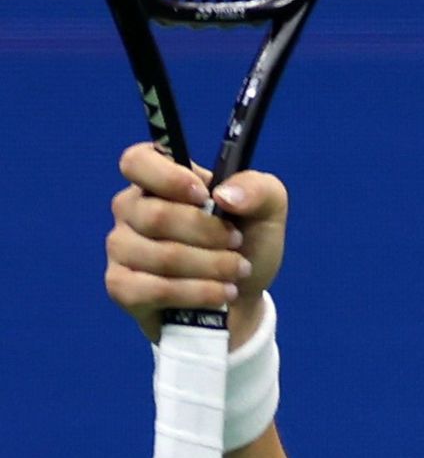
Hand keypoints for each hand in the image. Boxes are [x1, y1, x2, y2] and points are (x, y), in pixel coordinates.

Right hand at [107, 143, 288, 345]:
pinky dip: (196, 293)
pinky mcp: (121, 286)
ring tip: (237, 271)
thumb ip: (258, 189)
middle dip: (209, 235)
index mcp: (162, 179)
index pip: (137, 161)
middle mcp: (132, 208)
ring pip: (158, 257)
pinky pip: (151, 290)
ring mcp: (121, 247)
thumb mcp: (268, 210)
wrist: (243, 296)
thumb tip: (224, 195)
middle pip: (155, 216)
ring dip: (210, 267)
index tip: (204, 196)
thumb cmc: (247, 243)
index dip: (167, 177)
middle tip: (237, 243)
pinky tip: (221, 294)